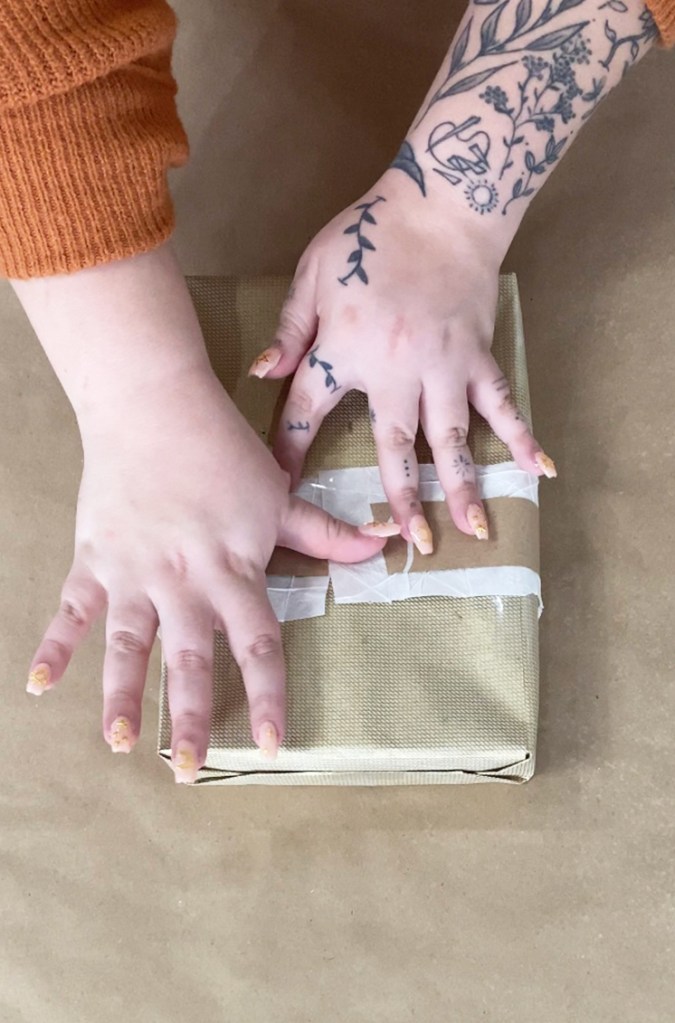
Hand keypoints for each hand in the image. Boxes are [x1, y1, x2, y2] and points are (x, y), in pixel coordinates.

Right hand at [25, 368, 385, 779]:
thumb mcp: (278, 494)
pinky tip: (37, 684)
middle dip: (190, 717)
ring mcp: (133, 573)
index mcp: (233, 570)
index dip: (268, 695)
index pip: (258, 644)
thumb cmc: (222, 449)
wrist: (154, 406)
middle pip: (189, 660)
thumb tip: (383, 546)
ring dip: (120, 696)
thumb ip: (324, 532)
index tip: (271, 745)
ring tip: (118, 744)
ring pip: (127, 646)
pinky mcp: (94, 559)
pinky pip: (71, 609)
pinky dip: (53, 644)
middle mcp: (183, 582)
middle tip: (188, 771)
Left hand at [249, 174, 554, 551]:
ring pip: (451, 439)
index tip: (279, 489)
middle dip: (400, 498)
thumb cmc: (368, 235)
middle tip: (410, 543)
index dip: (288, 453)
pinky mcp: (478, 356)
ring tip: (475, 530)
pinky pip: (502, 403)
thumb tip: (263, 375)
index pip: (307, 414)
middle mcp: (396, 370)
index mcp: (344, 351)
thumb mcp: (313, 273)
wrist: (440, 202)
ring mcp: (444, 367)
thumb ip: (290, 330)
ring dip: (461, 487)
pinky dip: (522, 436)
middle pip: (394, 447)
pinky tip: (541, 470)